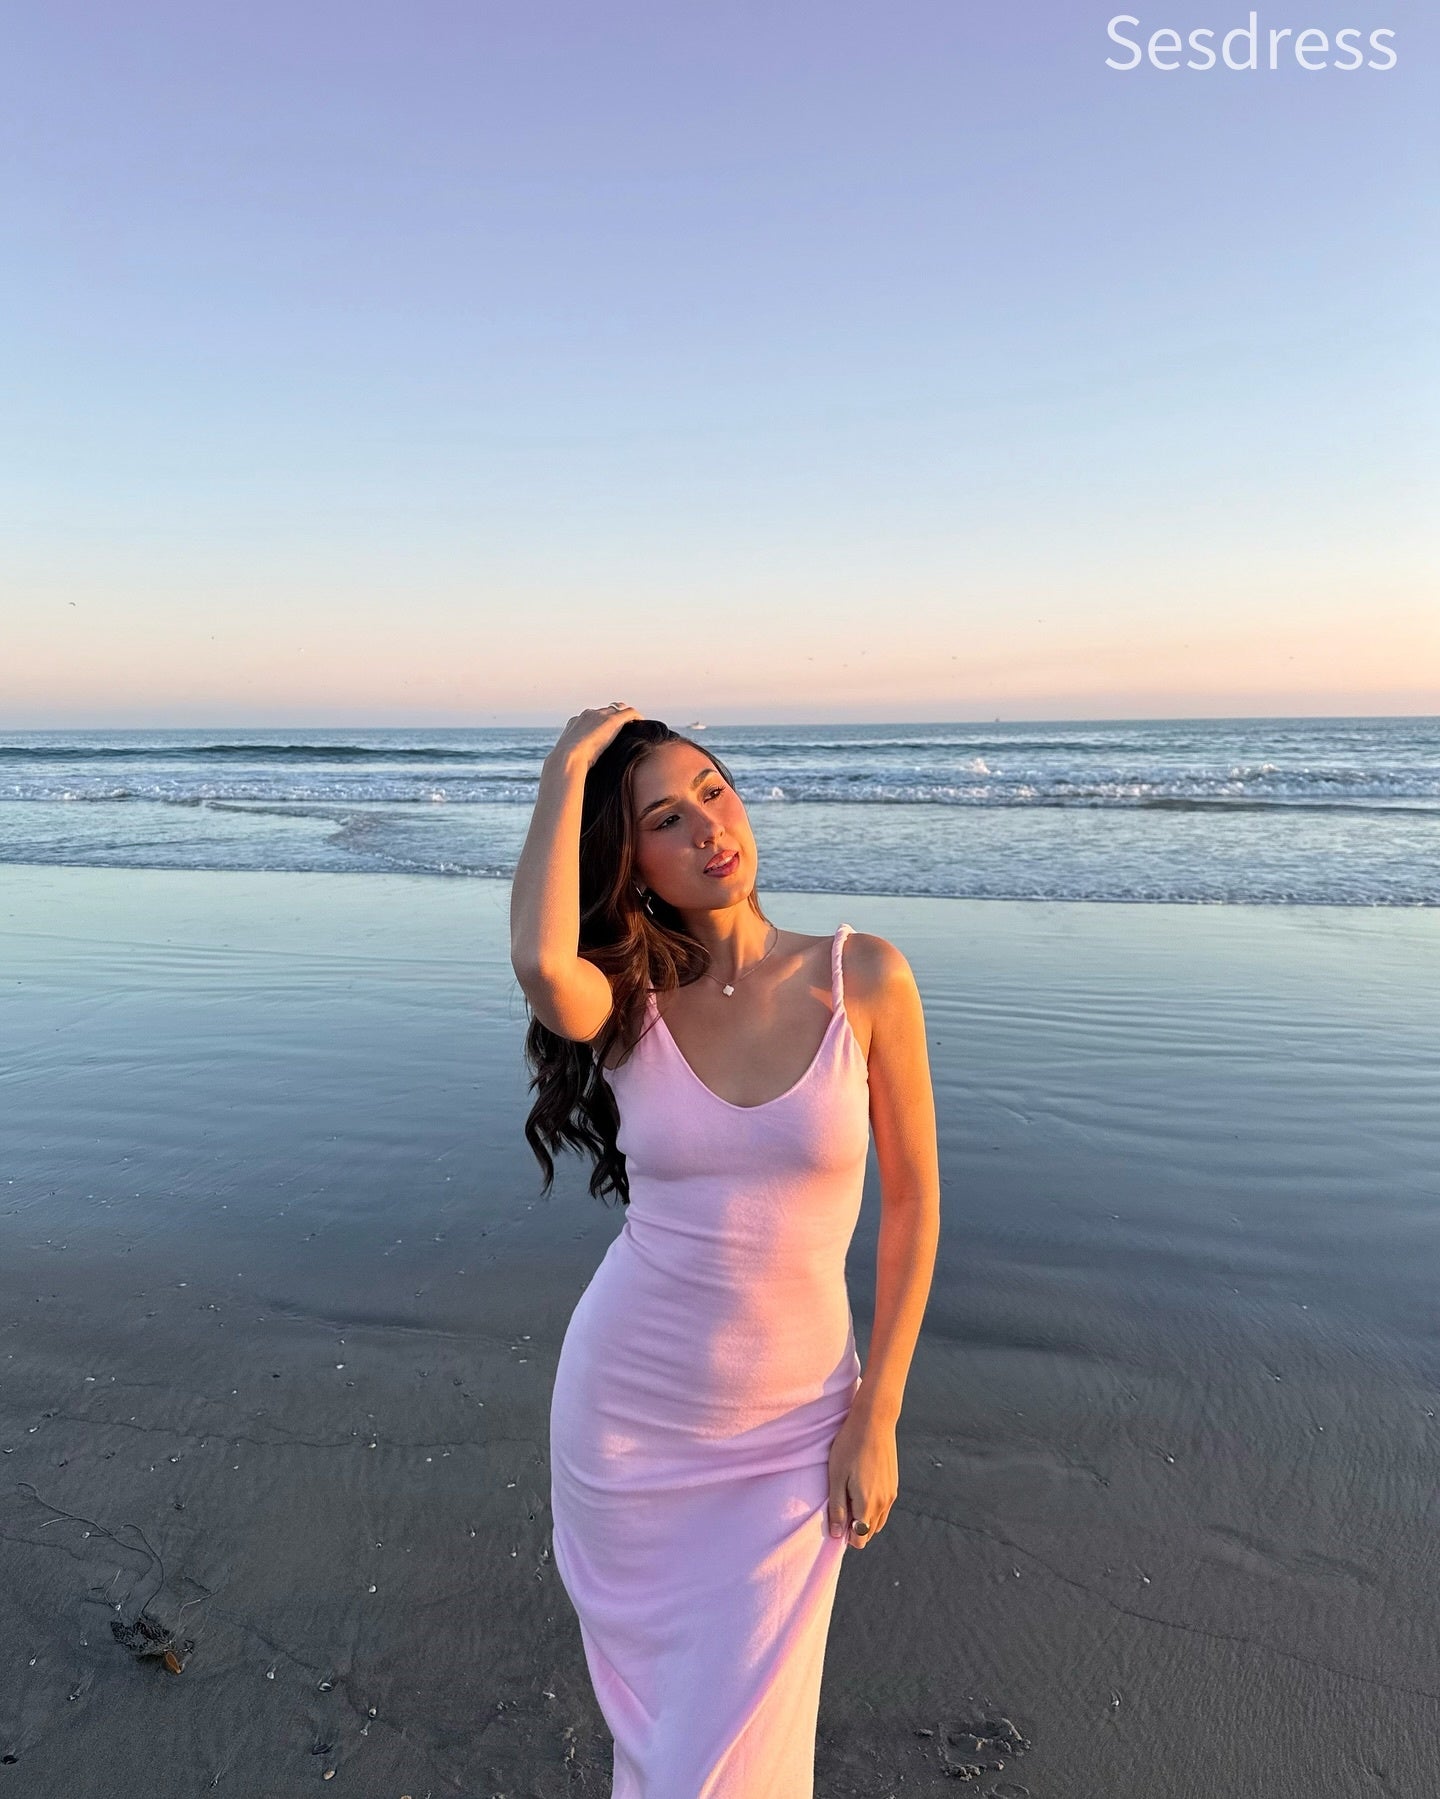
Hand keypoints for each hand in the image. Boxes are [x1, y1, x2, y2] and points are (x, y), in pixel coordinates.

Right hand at [547, 703, 643, 773]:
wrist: (567, 758)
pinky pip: (629, 713)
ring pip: (617, 709)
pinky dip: (636, 717)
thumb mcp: (568, 761)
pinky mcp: (612, 720)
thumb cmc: (566, 765)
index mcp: (575, 723)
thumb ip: (575, 760)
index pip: (591, 718)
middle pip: (605, 711)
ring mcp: (599, 716)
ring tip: (634, 727)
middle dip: (614, 719)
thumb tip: (574, 775)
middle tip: (624, 731)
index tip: (607, 735)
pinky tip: (642, 724)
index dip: (600, 724)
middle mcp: (587, 715)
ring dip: (625, 717)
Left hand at [826, 1405, 897, 1548]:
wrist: (874, 1421)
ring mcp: (891, 1494)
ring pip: (878, 1521)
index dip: (846, 1536)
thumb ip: (837, 1508)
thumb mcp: (836, 1477)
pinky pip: (884, 1508)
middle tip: (841, 1505)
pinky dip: (873, 1508)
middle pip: (869, 1532)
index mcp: (868, 1504)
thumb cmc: (850, 1447)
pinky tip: (861, 1489)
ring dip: (864, 1518)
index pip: (860, 1539)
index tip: (836, 1519)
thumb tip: (837, 1534)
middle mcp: (884, 1503)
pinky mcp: (894, 1485)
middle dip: (855, 1528)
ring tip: (849, 1496)